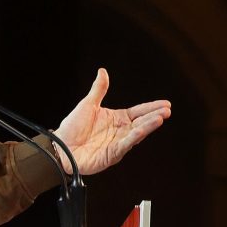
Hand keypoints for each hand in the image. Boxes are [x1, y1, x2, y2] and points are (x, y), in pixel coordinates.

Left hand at [56, 68, 171, 174]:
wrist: (59, 147)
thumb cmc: (72, 128)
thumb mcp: (88, 105)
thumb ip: (98, 89)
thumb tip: (102, 71)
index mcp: (117, 119)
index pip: (138, 112)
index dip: (152, 107)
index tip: (166, 104)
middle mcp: (120, 131)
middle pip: (141, 122)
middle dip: (155, 116)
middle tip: (167, 110)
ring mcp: (117, 143)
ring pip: (136, 133)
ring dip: (148, 126)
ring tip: (160, 118)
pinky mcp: (111, 154)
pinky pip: (125, 145)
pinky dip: (134, 138)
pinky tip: (142, 131)